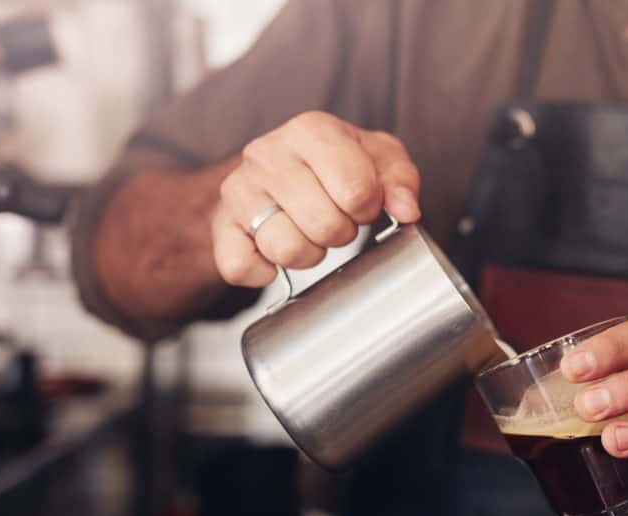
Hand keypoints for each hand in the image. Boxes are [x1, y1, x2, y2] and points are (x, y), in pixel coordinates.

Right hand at [212, 111, 420, 286]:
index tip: (362, 204)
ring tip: (310, 235)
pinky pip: (238, 266)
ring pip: (284, 248)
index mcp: (312, 130)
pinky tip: (276, 258)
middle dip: (341, 233)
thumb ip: (401, 180)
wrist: (281, 169)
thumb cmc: (338, 164)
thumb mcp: (380, 159)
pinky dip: (263, 273)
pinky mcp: (221, 224)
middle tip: (337, 221)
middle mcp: (267, 153)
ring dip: (309, 255)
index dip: (368, 208)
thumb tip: (406, 210)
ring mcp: (238, 189)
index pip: (355, 190)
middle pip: (323, 224)